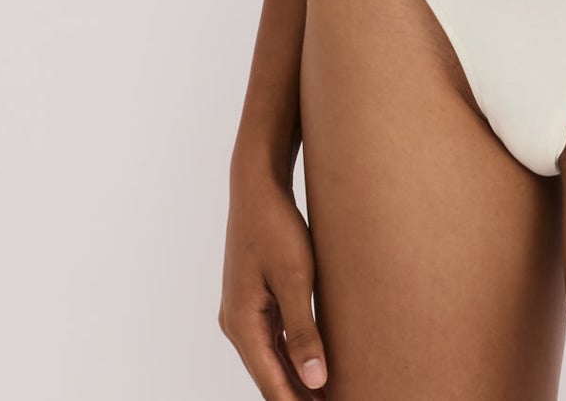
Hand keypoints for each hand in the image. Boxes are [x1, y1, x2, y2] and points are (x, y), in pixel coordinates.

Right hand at [219, 166, 329, 396]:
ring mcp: (243, 310)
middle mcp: (237, 323)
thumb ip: (303, 331)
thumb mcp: (295, 278)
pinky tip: (312, 364)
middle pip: (269, 374)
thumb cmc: (276, 227)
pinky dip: (291, 354)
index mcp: (242, 323)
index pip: (271, 381)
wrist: (258, 185)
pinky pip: (272, 337)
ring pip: (271, 358)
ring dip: (296, 377)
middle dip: (297, 395)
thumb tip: (315, 380)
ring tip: (328, 394)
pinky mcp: (254, 298)